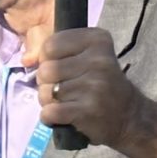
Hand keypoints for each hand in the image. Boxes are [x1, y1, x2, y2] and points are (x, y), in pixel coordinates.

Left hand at [35, 26, 156, 157]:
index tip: (64, 69)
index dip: (48, 59)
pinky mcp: (87, 110)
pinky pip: (49, 112)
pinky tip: (65, 116)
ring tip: (68, 103)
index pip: (50, 45)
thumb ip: (57, 52)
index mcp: (98, 40)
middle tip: (66, 90)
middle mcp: (98, 60)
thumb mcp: (89, 57)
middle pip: (45, 69)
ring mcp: (93, 86)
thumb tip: (26, 59)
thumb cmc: (103, 84)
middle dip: (48, 83)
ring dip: (50, 102)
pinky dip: (50, 118)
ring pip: (45, 93)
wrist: (130, 117)